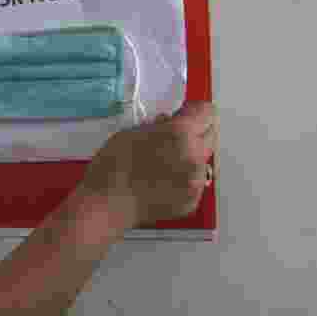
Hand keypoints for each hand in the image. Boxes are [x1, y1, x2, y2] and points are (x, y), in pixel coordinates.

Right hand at [77, 101, 217, 227]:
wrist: (106, 204)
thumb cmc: (112, 167)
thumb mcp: (129, 133)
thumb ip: (157, 126)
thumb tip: (168, 123)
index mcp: (179, 134)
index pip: (206, 112)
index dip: (193, 111)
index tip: (185, 114)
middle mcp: (194, 156)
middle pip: (210, 136)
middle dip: (194, 134)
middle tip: (172, 140)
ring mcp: (196, 181)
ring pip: (202, 161)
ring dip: (188, 159)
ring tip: (162, 166)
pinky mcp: (193, 200)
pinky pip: (195, 182)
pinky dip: (183, 180)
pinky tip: (161, 182)